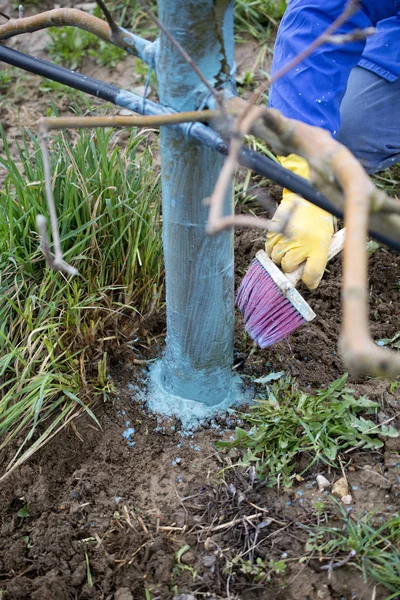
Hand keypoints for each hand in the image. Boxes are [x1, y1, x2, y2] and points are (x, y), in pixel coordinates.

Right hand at [266, 154, 333, 289]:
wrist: (307, 199)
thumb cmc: (318, 223)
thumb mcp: (325, 241)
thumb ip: (317, 261)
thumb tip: (309, 281)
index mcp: (319, 247)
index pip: (312, 274)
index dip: (309, 281)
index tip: (307, 281)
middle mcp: (302, 243)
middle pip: (288, 268)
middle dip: (291, 267)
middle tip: (296, 260)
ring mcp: (286, 236)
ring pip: (276, 259)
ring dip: (280, 258)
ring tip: (288, 250)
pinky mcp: (274, 231)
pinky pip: (268, 249)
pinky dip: (272, 249)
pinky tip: (280, 243)